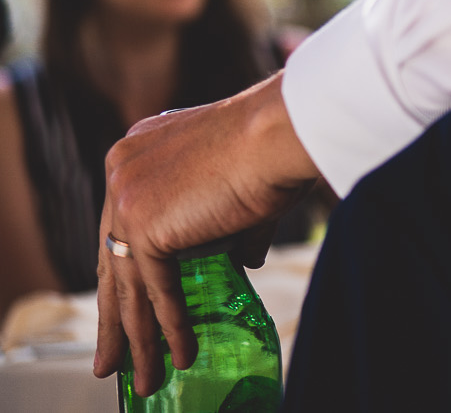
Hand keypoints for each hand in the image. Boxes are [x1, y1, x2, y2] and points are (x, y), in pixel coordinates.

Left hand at [93, 72, 318, 394]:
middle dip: (114, 317)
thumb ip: (232, 227)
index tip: (124, 307)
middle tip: (110, 360)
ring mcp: (127, 197)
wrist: (284, 129)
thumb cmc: (279, 146)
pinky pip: (155, 289)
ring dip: (136, 338)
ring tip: (143, 378)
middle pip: (111, 260)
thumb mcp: (241, 189)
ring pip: (128, 284)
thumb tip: (242, 261)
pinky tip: (180, 355)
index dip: (124, 273)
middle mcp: (122, 171)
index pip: (122, 226)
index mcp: (138, 152)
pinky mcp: (144, 224)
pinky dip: (169, 327)